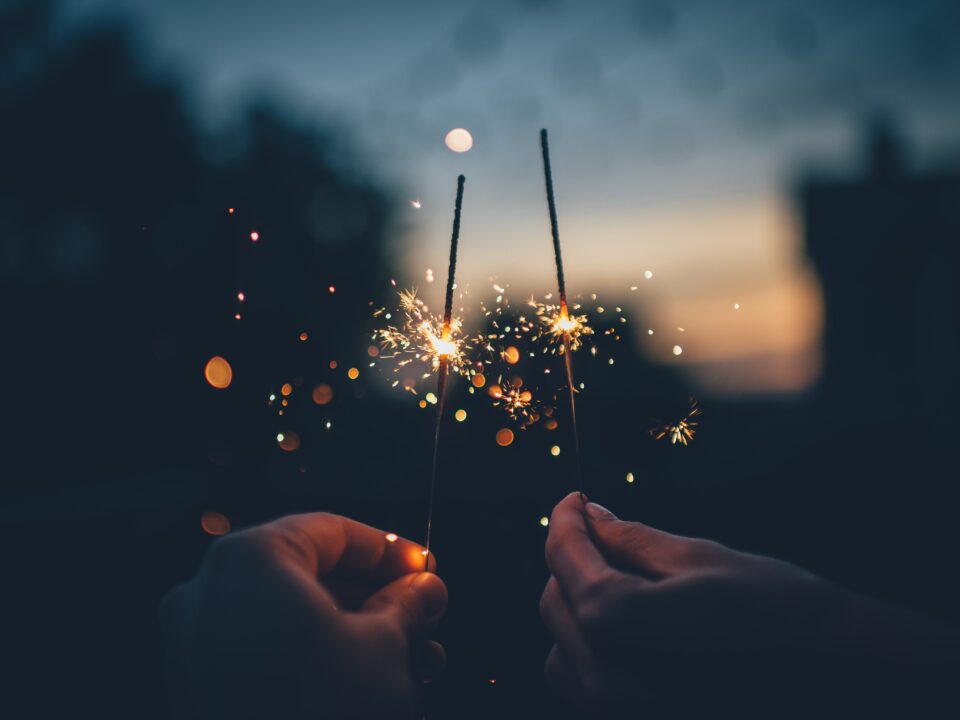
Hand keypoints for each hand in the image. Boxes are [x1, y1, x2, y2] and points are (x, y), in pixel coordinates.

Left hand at [160, 513, 446, 719]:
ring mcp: (196, 644)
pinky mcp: (199, 691)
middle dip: (377, 598)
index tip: (427, 569)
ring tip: (416, 658)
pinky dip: (317, 657)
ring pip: (292, 618)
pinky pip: (267, 653)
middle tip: (425, 616)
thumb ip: (407, 605)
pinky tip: (373, 682)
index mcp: (251, 559)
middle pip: (310, 575)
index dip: (389, 549)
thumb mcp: (385, 649)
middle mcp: (209, 592)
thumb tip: (426, 588)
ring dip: (356, 632)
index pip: (331, 532)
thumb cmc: (325, 711)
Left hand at [540, 493, 957, 713]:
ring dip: (579, 605)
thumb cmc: (777, 611)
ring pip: (563, 646)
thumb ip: (630, 540)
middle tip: (601, 527)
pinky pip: (586, 682)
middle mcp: (606, 680)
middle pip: (555, 602)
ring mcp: (618, 711)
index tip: (574, 498)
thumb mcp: (699, 559)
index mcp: (617, 625)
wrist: (842, 680)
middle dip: (572, 559)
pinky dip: (594, 646)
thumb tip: (591, 515)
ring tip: (619, 575)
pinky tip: (632, 622)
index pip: (566, 560)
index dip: (565, 520)